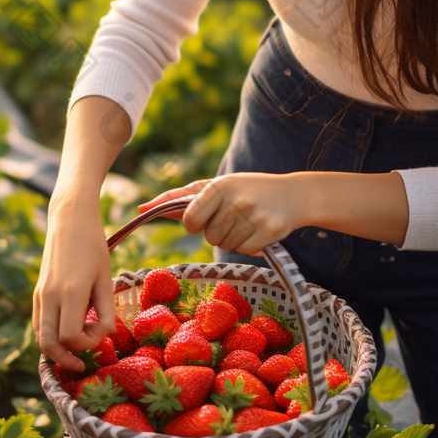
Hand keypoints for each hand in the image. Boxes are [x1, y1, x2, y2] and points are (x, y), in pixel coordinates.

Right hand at [32, 194, 116, 370]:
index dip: (86, 344)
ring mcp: (40, 295)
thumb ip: (105, 310)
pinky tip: (68, 335)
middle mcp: (50, 296)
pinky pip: (40, 324)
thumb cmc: (94, 248)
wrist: (69, 220)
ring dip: (56, 350)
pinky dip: (50, 337)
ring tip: (76, 352)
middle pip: (47, 344)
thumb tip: (103, 336)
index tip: (101, 333)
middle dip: (64, 359)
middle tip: (82, 365)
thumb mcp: (105, 278)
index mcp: (70, 292)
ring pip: (39, 337)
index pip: (69, 337)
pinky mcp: (38, 293)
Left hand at [138, 173, 305, 255]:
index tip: (204, 218)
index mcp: (220, 186)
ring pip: (225, 244)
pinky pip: (243, 251)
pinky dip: (248, 246)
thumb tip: (142, 208)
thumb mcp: (216, 187)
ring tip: (247, 221)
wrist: (294, 194)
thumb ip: (180, 198)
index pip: (190, 218)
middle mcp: (236, 200)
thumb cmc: (246, 190)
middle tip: (233, 217)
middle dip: (217, 231)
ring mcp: (254, 217)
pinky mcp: (268, 232)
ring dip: (232, 238)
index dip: (194, 224)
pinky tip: (258, 230)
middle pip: (209, 235)